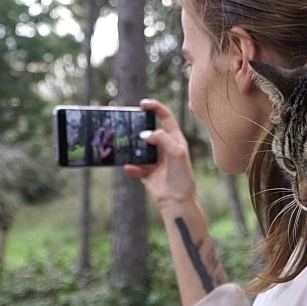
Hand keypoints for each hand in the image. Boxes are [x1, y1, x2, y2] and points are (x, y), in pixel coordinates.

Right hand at [124, 99, 197, 214]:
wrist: (177, 201)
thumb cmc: (182, 176)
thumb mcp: (177, 152)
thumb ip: (162, 139)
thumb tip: (145, 133)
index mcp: (175, 139)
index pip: (165, 117)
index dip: (155, 107)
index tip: (142, 104)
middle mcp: (164, 147)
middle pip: (149, 130)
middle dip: (138, 127)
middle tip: (127, 124)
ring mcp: (155, 159)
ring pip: (139, 148)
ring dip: (131, 147)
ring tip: (124, 145)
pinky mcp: (147, 172)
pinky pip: (135, 166)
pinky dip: (131, 167)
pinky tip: (129, 168)